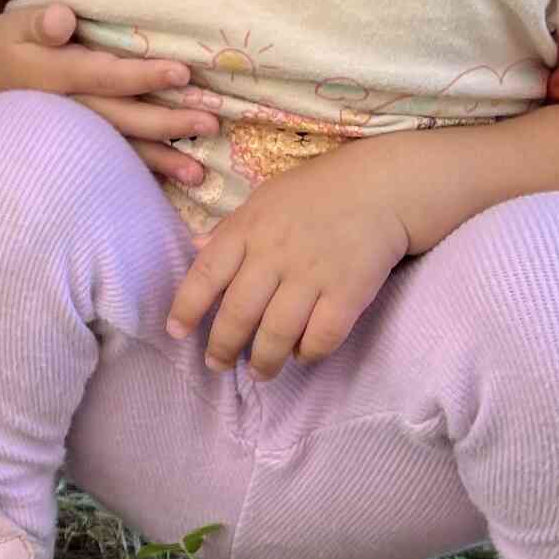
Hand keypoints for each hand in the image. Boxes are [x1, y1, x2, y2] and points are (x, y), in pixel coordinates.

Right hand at [0, 0, 218, 184]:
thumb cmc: (2, 47)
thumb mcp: (13, 25)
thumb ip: (40, 21)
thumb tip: (65, 18)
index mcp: (52, 76)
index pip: (103, 76)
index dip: (142, 75)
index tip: (183, 73)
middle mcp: (63, 111)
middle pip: (119, 119)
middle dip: (165, 124)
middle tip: (210, 124)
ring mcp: (67, 136)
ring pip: (116, 149)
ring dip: (158, 162)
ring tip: (198, 175)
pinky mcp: (71, 148)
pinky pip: (106, 165)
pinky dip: (137, 177)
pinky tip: (168, 188)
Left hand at [166, 163, 411, 377]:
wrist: (382, 185)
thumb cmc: (317, 192)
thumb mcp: (264, 200)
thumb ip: (231, 229)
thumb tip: (196, 248)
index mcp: (248, 229)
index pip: (206, 274)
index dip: (187, 307)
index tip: (176, 332)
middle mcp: (274, 253)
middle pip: (238, 313)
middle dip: (222, 347)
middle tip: (217, 365)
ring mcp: (312, 273)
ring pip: (277, 332)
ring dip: (264, 360)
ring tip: (259, 373)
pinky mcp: (349, 290)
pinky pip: (322, 335)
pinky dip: (308, 352)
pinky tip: (301, 354)